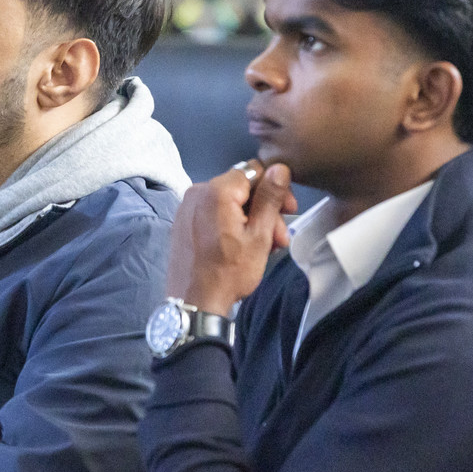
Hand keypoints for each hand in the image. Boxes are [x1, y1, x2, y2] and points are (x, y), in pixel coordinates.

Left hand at [165, 160, 295, 315]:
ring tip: (266, 246)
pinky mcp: (183, 222)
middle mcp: (197, 192)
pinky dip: (232, 224)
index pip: (254, 171)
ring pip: (229, 202)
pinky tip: (244, 245)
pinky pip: (214, 213)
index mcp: (216, 191)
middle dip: (265, 210)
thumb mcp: (259, 235)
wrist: (194, 302)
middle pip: (242, 188)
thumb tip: (279, 168)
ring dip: (251, 220)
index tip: (288, 210)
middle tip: (280, 236)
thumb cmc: (229, 273)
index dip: (275, 189)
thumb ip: (269, 198)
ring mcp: (187, 207)